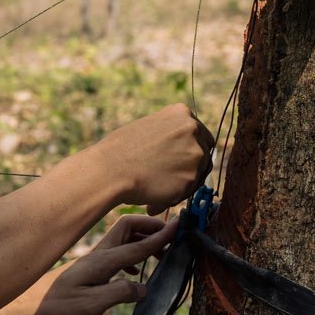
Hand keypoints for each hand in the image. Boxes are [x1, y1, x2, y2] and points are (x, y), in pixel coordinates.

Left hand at [18, 213, 179, 314]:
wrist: (26, 309)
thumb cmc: (55, 308)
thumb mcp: (90, 306)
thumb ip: (118, 294)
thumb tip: (143, 288)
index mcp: (102, 262)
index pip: (138, 245)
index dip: (160, 237)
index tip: (179, 226)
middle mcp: (99, 256)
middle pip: (129, 228)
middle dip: (151, 228)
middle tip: (171, 237)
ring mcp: (93, 261)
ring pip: (123, 240)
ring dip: (143, 242)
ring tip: (160, 256)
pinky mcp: (89, 270)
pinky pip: (117, 255)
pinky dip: (132, 258)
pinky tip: (134, 276)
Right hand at [97, 104, 213, 211]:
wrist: (110, 170)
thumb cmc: (120, 151)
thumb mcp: (149, 128)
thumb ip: (170, 135)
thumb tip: (180, 151)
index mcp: (182, 113)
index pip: (200, 134)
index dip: (189, 151)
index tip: (178, 162)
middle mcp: (193, 130)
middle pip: (204, 154)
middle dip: (190, 168)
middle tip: (167, 179)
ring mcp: (195, 154)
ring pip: (197, 175)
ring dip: (180, 186)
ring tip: (153, 191)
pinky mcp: (192, 178)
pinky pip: (186, 193)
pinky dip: (171, 200)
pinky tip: (152, 201)